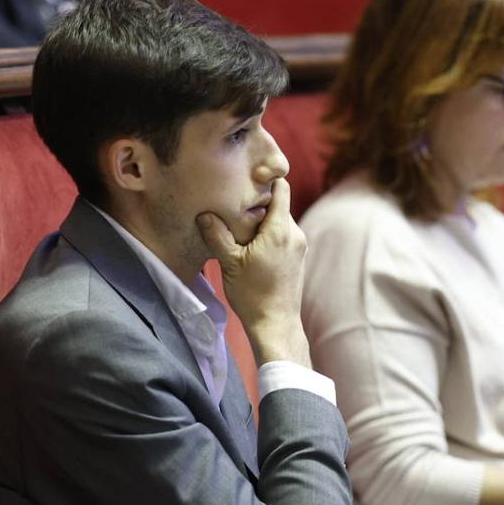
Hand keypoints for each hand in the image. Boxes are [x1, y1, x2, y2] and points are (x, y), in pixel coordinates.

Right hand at [196, 178, 310, 366]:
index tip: (247, 179)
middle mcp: (295, 233)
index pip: (281, 189)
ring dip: (262, 221)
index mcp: (280, 230)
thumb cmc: (252, 295)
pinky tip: (251, 246)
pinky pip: (283, 234)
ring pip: (280, 220)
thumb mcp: (229, 264)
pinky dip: (269, 234)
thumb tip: (204, 214)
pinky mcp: (297, 257)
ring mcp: (299, 246)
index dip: (266, 180)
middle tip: (235, 206)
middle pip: (279, 204)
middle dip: (259, 203)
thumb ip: (217, 236)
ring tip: (240, 228)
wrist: (276, 324)